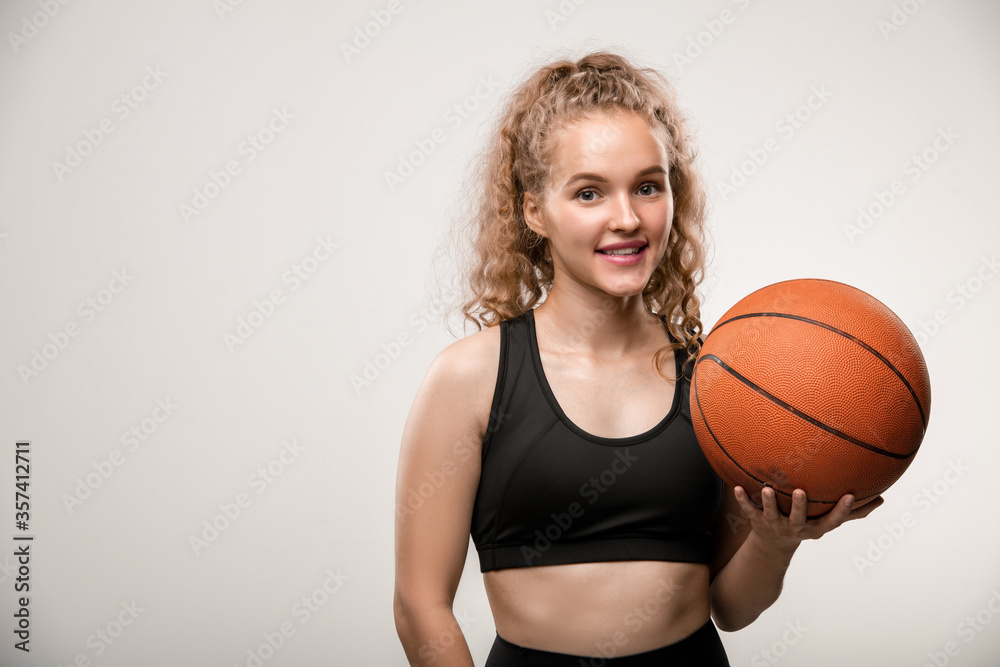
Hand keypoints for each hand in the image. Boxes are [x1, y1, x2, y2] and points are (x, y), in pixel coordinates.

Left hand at [734, 486, 884, 553]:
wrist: (773, 546)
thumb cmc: (806, 525)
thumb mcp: (828, 521)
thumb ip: (853, 513)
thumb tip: (882, 500)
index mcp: (814, 527)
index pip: (832, 521)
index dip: (842, 511)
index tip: (850, 495)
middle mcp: (794, 527)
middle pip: (798, 519)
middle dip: (799, 507)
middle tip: (801, 491)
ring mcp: (774, 525)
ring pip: (771, 514)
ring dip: (768, 502)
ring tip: (766, 487)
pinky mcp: (756, 521)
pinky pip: (748, 510)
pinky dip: (743, 500)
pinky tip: (737, 487)